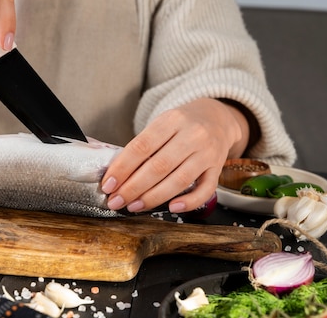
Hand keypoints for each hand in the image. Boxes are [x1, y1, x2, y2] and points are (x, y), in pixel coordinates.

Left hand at [101, 98, 249, 212]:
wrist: (216, 119)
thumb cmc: (181, 126)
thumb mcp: (161, 125)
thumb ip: (143, 146)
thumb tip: (117, 176)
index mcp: (171, 120)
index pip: (142, 146)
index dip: (122, 168)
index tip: (108, 185)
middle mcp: (192, 135)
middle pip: (159, 166)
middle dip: (133, 188)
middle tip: (116, 201)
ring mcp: (207, 153)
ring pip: (179, 180)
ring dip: (153, 197)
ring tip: (134, 206)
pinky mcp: (218, 169)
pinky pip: (205, 190)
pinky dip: (188, 202)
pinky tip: (172, 208)